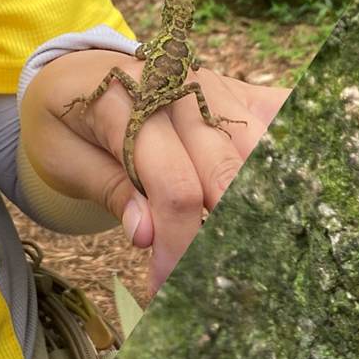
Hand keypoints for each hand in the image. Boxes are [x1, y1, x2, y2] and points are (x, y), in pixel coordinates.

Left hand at [20, 49, 289, 295]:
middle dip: (222, 235)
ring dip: (257, 205)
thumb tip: (148, 235)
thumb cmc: (66, 118)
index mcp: (130, 101)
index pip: (172, 185)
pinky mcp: (236, 91)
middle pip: (225, 172)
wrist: (79, 71)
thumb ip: (109, 190)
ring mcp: (215, 86)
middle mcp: (182, 88)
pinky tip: (295, 187)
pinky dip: (292, 151)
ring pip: (259, 152)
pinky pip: (280, 116)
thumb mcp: (63, 157)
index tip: (170, 287)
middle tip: (214, 282)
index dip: (178, 244)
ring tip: (249, 251)